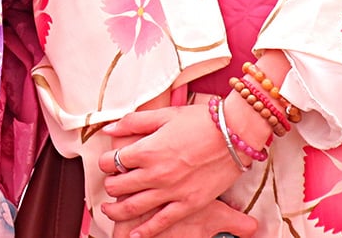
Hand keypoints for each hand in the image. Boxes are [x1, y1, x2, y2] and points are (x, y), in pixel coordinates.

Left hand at [99, 105, 245, 237]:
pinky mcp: (189, 204)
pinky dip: (146, 230)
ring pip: (133, 207)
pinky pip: (162, 222)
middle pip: (117, 186)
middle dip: (109, 186)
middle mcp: (155, 173)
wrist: (235, 134)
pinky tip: (136, 234)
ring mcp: (171, 191)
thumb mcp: (163, 115)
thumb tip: (108, 130)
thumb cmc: (200, 121)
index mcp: (146, 150)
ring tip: (109, 210)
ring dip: (116, 210)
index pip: (110, 162)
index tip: (109, 163)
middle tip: (111, 185)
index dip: (105, 163)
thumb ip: (132, 123)